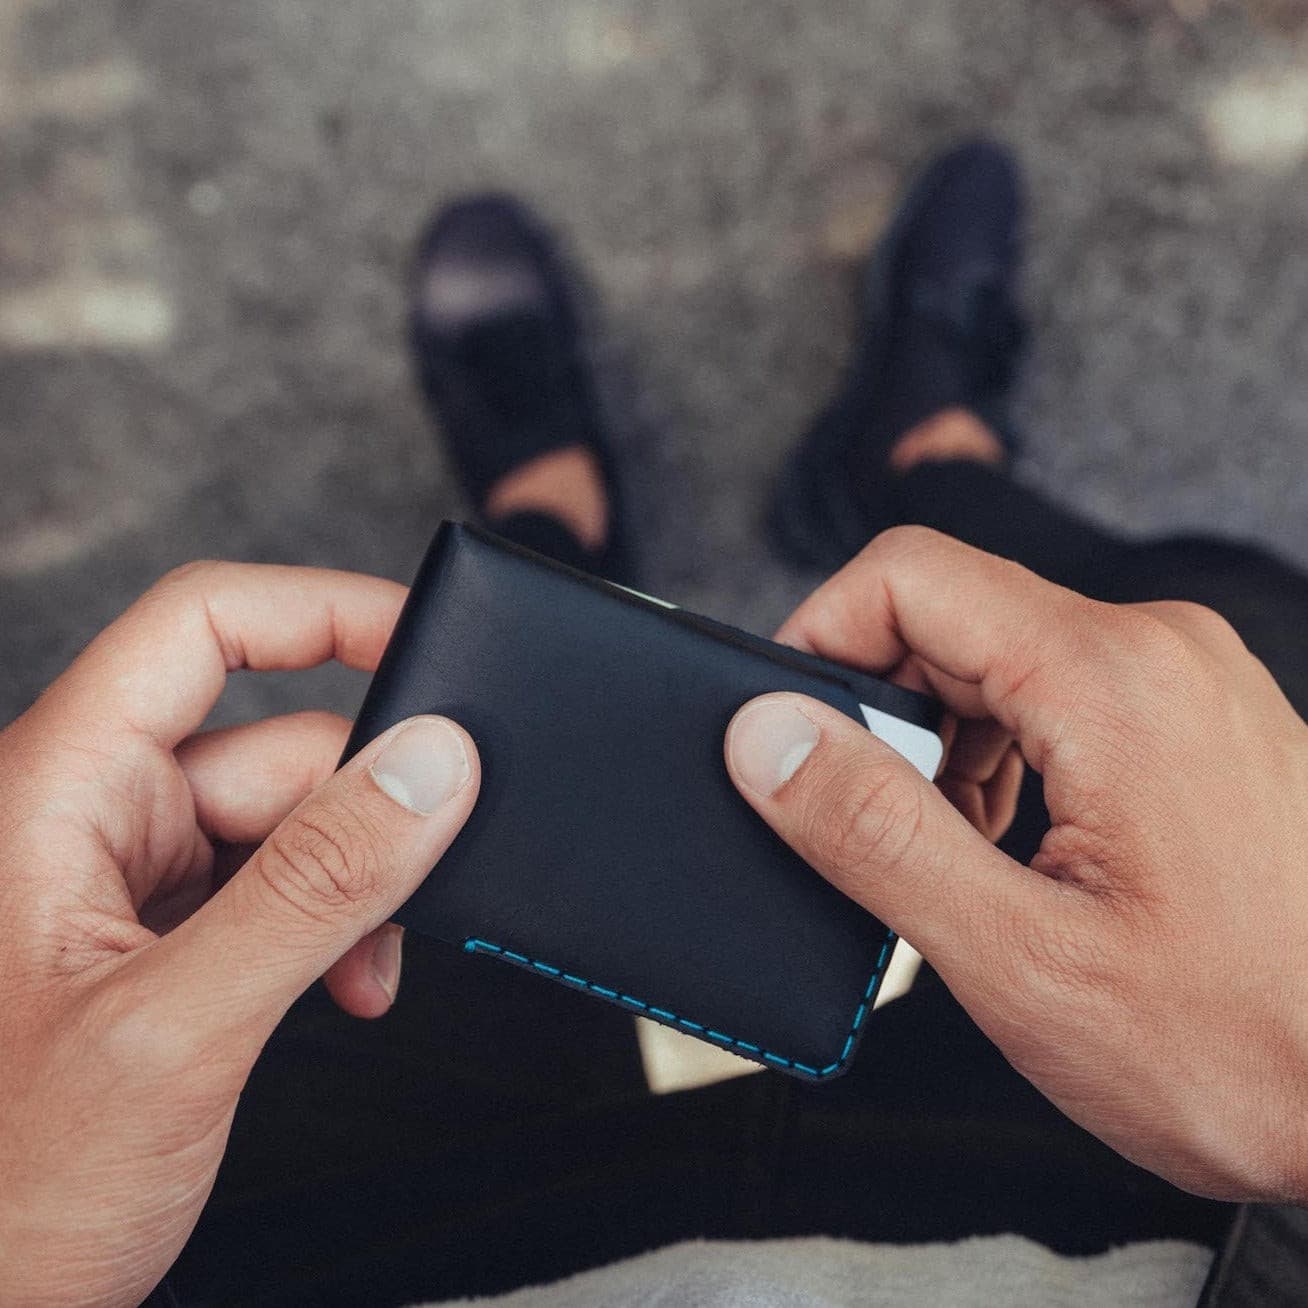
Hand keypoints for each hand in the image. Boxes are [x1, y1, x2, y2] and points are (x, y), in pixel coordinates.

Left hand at [0, 563, 479, 1307]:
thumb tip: (428, 768)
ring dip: (354, 889)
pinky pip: (280, 887)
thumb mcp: (180, 1027)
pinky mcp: (162, 937)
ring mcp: (125, 880)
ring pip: (290, 821)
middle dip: (362, 811)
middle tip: (415, 878)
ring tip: (366, 969)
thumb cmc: (2, 1196)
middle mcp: (88, 818)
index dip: (319, 610)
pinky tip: (346, 986)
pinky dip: (334, 928)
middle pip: (273, 740)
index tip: (425, 636)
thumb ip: (315, 886)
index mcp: (54, 793)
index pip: (199, 628)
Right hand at [725, 526, 1307, 1200]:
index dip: (818, 635)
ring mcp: (1188, 683)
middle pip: (952, 616)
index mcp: (1111, 680)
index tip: (782, 726)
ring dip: (938, 741)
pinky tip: (1006, 844)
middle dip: (879, 710)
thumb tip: (768, 738)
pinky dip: (1000, 756)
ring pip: (1001, 659)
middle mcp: (1159, 652)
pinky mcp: (1196, 722)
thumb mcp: (1019, 955)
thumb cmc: (1245, 1048)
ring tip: (947, 854)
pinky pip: (1059, 697)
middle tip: (866, 825)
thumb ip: (875, 832)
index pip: (908, 575)